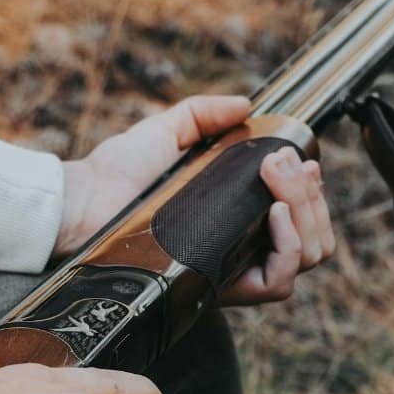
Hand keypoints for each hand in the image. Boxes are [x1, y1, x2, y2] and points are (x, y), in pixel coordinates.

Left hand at [57, 95, 334, 306]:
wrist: (82, 204)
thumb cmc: (114, 176)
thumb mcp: (165, 132)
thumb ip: (203, 114)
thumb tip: (247, 105)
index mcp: (232, 223)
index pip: (298, 222)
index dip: (311, 195)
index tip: (303, 161)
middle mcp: (237, 252)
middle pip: (311, 241)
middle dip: (311, 197)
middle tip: (286, 163)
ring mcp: (230, 273)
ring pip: (303, 258)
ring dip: (305, 212)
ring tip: (279, 179)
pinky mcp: (217, 287)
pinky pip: (277, 282)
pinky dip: (288, 243)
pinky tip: (274, 210)